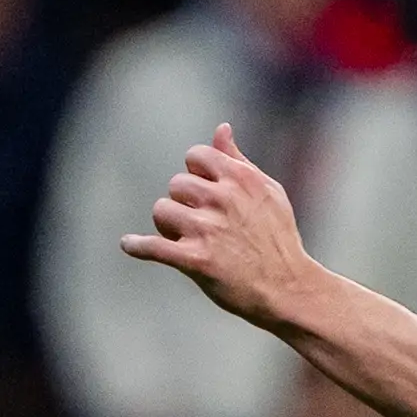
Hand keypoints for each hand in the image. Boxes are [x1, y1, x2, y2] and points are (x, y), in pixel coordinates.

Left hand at [120, 125, 318, 329]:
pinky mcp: (195, 260)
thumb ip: (238, 160)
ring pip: (162, 211)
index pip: (195, 156)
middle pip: (176, 183)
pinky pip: (153, 246)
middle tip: (196, 223)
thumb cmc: (278, 239)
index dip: (195, 173)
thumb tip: (221, 129)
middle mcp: (223, 199)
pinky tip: (129, 244)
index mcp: (240, 178)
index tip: (203, 193)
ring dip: (168, 225)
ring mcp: (208, 229)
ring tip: (185, 239)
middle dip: (182, 202)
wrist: (288, 287)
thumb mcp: (267, 191)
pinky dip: (137, 245)